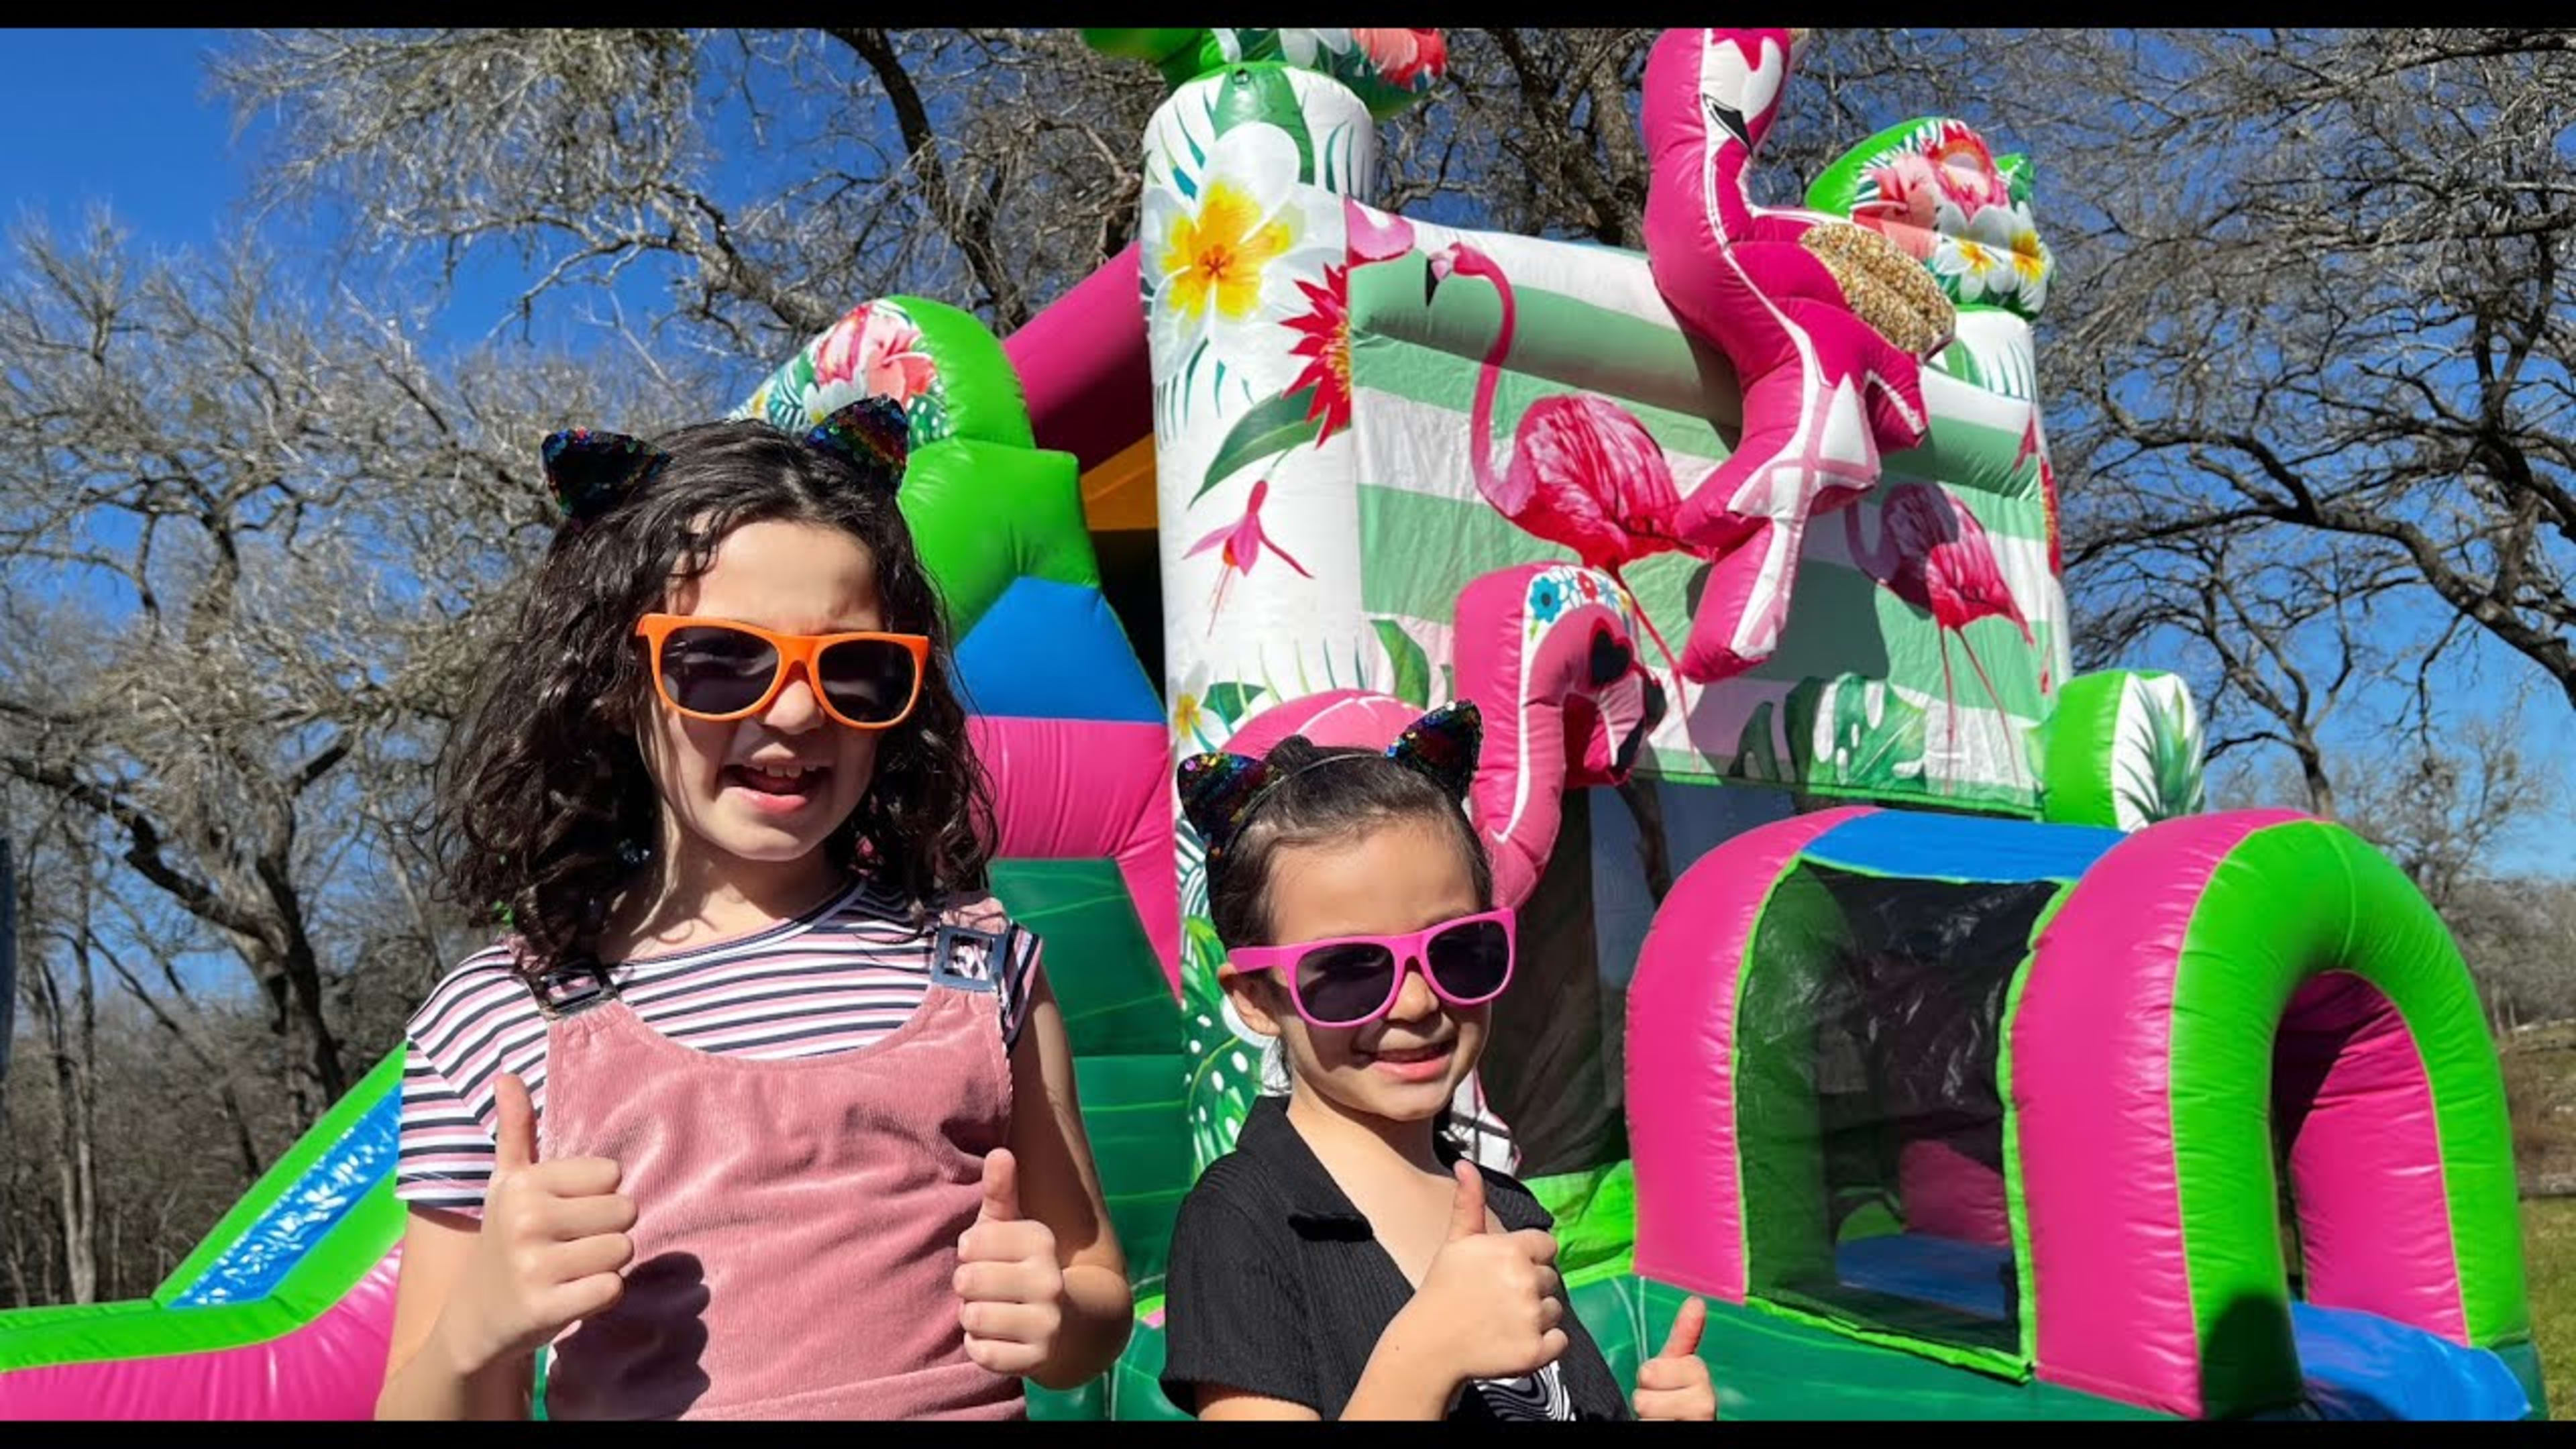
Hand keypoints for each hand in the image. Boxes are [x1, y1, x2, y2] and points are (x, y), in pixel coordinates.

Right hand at [438, 1072, 635, 1371]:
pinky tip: (572, 1295)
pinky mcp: (546, 1309)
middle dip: (606, 1231)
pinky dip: (602, 1294)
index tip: (565, 1213)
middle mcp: (526, 1220)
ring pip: (622, 1250)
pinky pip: (612, 1288)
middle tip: (568, 1246)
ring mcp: (534, 1266)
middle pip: (624, 1213)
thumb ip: (516, 1130)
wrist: (475, 1318)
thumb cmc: (503, 1240)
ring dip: (605, 1264)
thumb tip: (507, 1076)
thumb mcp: (506, 1183)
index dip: (598, 1197)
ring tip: (569, 1270)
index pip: (611, 1175)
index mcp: (524, 1184)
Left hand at [954, 1149, 1067, 1376]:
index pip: (971, 1244)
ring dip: (972, 1317)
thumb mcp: (1013, 1227)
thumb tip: (1000, 1152)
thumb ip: (1001, 1191)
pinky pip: (981, 1352)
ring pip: (973, 1318)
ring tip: (990, 1310)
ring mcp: (1046, 1322)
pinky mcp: (1037, 1359)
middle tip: (986, 1287)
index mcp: (1041, 1242)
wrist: (1070, 1324)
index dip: (969, 1252)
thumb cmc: (1023, 1267)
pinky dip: (980, 1346)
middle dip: (968, 1286)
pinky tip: (998, 1336)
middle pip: (967, 1282)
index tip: (985, 1256)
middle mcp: (1050, 1280)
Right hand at [1399, 1162, 1568, 1384]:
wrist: (1429, 1344)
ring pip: (1555, 1310)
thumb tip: (1464, 1163)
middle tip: (1498, 1298)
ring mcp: (1532, 1317)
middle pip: (1552, 1279)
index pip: (1547, 1247)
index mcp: (1512, 1250)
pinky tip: (1515, 1340)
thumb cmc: (1443, 1288)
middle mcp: (1527, 1281)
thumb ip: (1469, 1203)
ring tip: (1504, 1320)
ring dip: (1537, 1316)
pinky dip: (1544, 1344)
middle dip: (1531, 1287)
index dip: (1529, 1258)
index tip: (1503, 1272)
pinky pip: (1560, 1341)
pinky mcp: (1537, 1351)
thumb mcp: (1456, 1242)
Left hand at [1631, 1297, 1715, 1420]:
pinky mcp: (1690, 1432)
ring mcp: (1699, 1420)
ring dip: (1647, 1417)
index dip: (1652, 1375)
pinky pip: (1652, 1428)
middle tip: (1661, 1403)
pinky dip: (1650, 1428)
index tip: (1662, 1383)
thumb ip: (1683, 1336)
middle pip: (1647, 1392)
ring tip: (1662, 1418)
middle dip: (1647, 1398)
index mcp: (1700, 1378)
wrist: (1679, 1428)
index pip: (1653, 1370)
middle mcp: (1706, 1404)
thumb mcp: (1674, 1366)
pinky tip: (1663, 1427)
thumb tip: (1696, 1301)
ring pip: (1647, 1413)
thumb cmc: (1675, 1398)